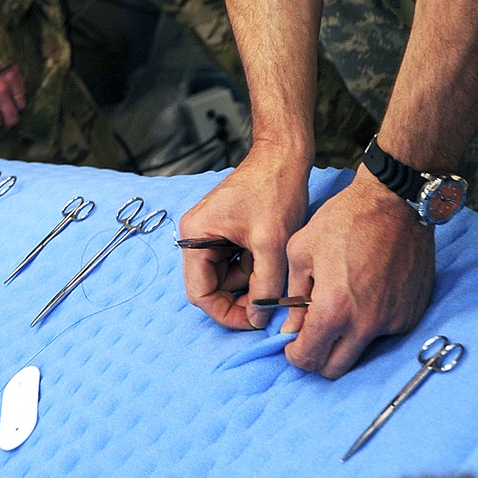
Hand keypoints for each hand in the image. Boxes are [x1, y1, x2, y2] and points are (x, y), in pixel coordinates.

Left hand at [0, 63, 26, 132]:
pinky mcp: (16, 73)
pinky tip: (12, 94)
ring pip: (20, 105)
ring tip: (8, 107)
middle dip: (7, 123)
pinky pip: (22, 90)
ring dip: (14, 108)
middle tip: (2, 122)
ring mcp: (9, 84)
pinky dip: (19, 95)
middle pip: (11, 118)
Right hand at [178, 140, 309, 329]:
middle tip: (267, 301)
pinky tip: (267, 257)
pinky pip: (232, 262)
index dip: (227, 313)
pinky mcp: (223, 230)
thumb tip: (258, 319)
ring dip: (246, 283)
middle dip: (239, 297)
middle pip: (210, 286)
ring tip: (271, 270)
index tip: (255, 321)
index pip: (200, 293)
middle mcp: (195, 234)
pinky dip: (250, 268)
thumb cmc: (274, 191)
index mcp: (195, 235)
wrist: (283, 156)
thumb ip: (263, 287)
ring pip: (223, 276)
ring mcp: (209, 232)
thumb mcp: (271, 245)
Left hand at [282, 168, 435, 377]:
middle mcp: (366, 325)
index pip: (310, 359)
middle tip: (314, 332)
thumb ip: (293, 296)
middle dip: (319, 356)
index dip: (295, 354)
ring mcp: (394, 322)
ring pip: (362, 351)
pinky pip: (386, 332)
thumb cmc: (344, 220)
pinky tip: (367, 292)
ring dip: (347, 338)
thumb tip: (290, 327)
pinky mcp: (412, 315)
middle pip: (336, 369)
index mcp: (334, 310)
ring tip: (343, 301)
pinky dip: (372, 322)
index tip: (293, 342)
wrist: (394, 203)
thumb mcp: (301, 250)